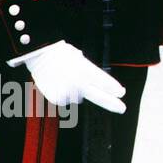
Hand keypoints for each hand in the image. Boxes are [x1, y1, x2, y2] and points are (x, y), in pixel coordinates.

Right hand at [8, 40, 126, 112]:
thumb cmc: (62, 54)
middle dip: (111, 103)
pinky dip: (64, 94)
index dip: (113, 88)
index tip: (121, 93)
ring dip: (75, 91)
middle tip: (122, 109)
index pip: (103, 82)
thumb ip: (89, 72)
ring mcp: (67, 92)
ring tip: (64, 78)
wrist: (39, 55)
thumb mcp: (80, 59)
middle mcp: (78, 83)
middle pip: (99, 96)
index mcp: (85, 70)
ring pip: (78, 98)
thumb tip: (95, 84)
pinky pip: (66, 99)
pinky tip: (57, 84)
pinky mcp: (57, 99)